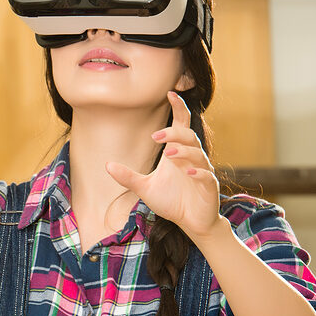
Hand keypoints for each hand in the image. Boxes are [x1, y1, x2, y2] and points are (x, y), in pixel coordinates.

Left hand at [105, 91, 224, 239]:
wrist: (190, 223)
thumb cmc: (170, 201)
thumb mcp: (144, 189)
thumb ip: (128, 177)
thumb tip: (106, 165)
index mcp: (177, 154)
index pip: (182, 124)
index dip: (179, 108)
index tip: (171, 93)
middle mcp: (191, 159)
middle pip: (189, 136)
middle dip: (174, 133)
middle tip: (156, 136)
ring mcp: (202, 172)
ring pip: (198, 154)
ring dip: (184, 151)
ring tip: (169, 153)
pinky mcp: (209, 188)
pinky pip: (207, 176)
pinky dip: (199, 173)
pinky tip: (189, 172)